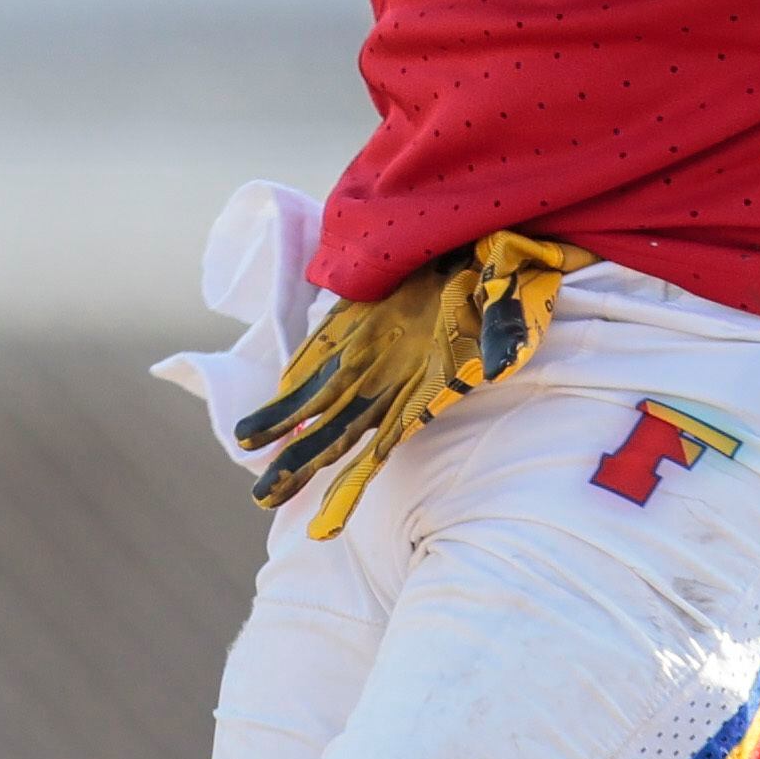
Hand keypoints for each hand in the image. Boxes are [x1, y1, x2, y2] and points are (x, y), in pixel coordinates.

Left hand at [233, 231, 583, 537]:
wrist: (481, 233)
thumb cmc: (503, 270)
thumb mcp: (509, 296)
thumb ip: (502, 332)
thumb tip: (498, 366)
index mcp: (428, 381)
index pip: (385, 445)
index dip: (353, 484)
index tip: (326, 525)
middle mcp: (394, 378)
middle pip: (339, 433)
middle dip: (301, 465)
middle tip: (262, 500)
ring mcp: (370, 354)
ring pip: (320, 407)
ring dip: (286, 434)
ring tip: (250, 458)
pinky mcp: (352, 326)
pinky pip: (314, 367)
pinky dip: (288, 392)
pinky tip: (259, 417)